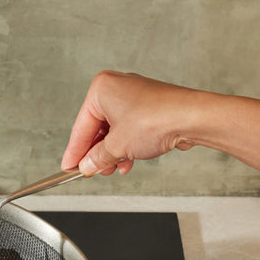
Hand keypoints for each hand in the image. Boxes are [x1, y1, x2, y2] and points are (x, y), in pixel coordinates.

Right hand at [61, 71, 198, 175]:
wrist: (190, 118)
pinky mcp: (147, 107)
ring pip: (114, 132)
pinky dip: (126, 147)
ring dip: (112, 154)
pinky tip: (128, 162)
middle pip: (97, 129)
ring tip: (113, 169)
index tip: (69, 167)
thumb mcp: (117, 146)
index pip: (80, 127)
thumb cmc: (156, 119)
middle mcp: (116, 88)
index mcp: (101, 89)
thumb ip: (97, 158)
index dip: (74, 152)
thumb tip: (87, 165)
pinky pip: (129, 130)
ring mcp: (134, 97)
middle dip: (97, 154)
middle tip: (93, 171)